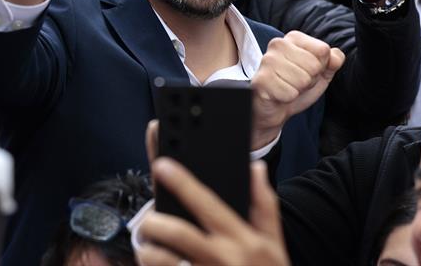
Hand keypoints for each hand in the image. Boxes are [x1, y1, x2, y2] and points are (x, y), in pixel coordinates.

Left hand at [137, 158, 289, 265]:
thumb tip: (255, 168)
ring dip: (147, 252)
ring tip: (147, 248)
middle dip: (154, 222)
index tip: (161, 165)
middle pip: (177, 232)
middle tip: (148, 220)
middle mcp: (221, 258)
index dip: (182, 182)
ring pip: (162, 261)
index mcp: (241, 238)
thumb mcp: (274, 242)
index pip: (206, 203)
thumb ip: (264, 204)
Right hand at [250, 31, 343, 148]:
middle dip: (309, 80)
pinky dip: (287, 98)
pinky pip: (290, 93)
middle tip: (295, 82)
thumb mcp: (320, 72)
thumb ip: (333, 61)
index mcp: (294, 38)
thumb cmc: (296, 86)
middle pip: (314, 66)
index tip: (306, 71)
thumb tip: (336, 58)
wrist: (274, 108)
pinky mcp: (261, 80)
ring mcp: (267, 61)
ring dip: (298, 90)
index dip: (320, 67)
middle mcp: (278, 44)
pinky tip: (278, 95)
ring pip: (302, 80)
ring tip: (287, 87)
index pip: (323, 50)